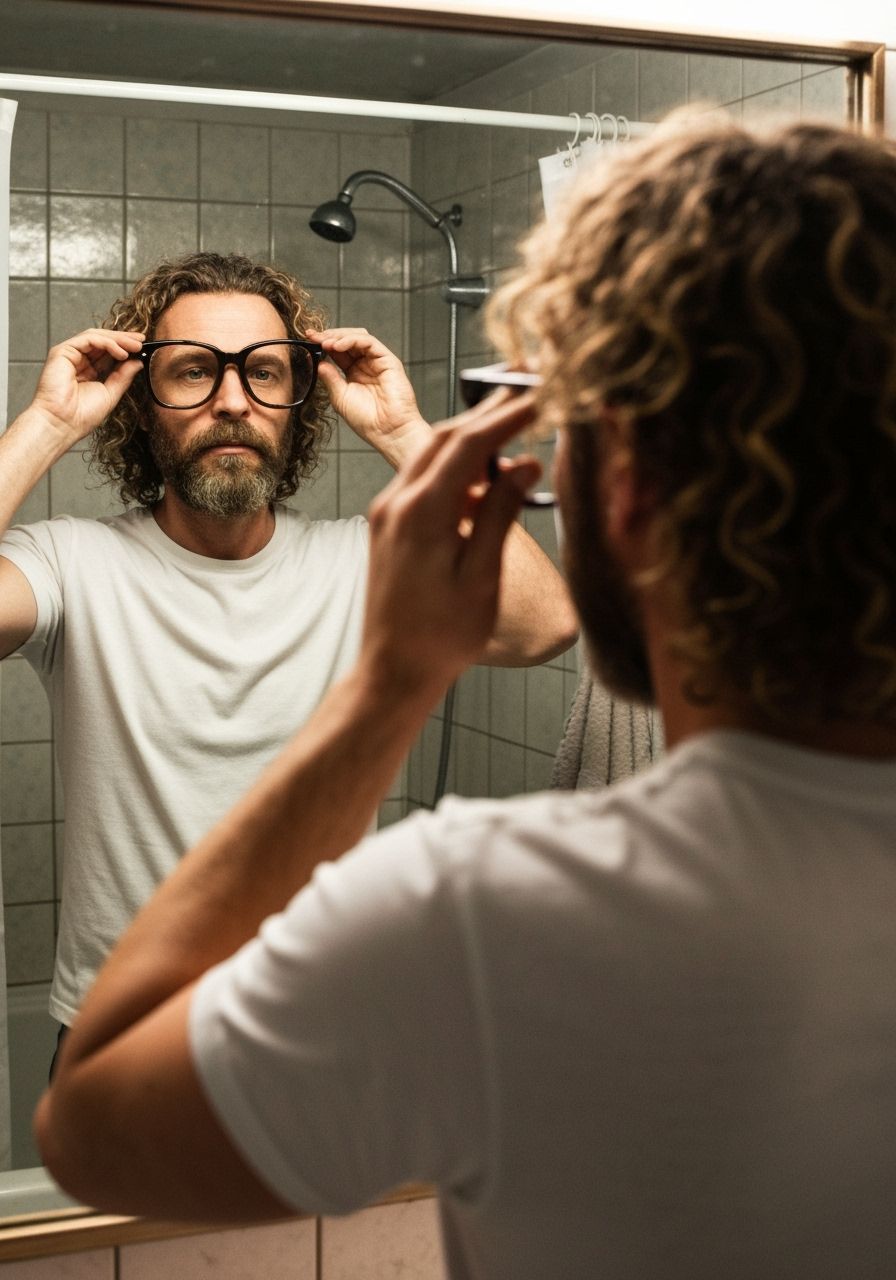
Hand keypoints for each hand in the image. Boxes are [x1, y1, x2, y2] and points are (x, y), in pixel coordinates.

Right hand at [29, 328, 144, 446]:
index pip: (107, 353)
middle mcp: (77, 361)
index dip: (124, 347)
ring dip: (118, 339)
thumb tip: (138, 362)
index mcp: (87, 371)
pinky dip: (107, 343)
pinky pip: (88, 339)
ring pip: (96, 337)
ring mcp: (69, 355)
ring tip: (135, 345)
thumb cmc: (81, 416)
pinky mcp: (62, 352)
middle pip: (102, 342)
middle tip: (141, 340)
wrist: (63, 424)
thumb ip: (123, 376)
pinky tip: (121, 352)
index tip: (143, 346)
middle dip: (123, 339)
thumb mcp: (111, 393)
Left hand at [309, 327, 429, 467]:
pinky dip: (352, 340)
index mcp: (354, 373)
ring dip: (339, 336)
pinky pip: (370, 342)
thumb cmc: (367, 419)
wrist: (387, 431)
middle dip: (329, 336)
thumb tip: (317, 362)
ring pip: (358, 337)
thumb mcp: (340, 397)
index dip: (323, 343)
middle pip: (347, 340)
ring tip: (325, 342)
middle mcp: (366, 364)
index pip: (338, 351)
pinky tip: (338, 346)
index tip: (308, 339)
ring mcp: (378, 361)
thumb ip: (330, 378)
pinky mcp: (388, 361)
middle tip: (313, 337)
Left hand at [359, 389, 542, 696]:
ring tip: (512, 434)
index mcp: (421, 513)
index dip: (507, 417)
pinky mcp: (388, 526)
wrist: (394, 669)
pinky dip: (454, 471)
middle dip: (487, 416)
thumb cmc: (441, 635)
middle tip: (526, 397)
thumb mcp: (482, 576)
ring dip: (470, 442)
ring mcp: (388, 513)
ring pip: (430, 456)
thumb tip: (524, 466)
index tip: (538, 399)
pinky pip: (422, 482)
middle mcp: (396, 503)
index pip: (469, 444)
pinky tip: (484, 483)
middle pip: (444, 439)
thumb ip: (500, 514)